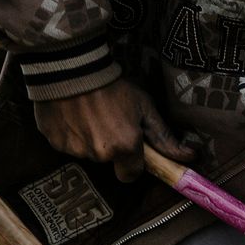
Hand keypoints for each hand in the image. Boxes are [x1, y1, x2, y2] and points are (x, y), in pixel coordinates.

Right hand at [33, 78, 193, 181]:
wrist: (71, 68)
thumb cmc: (112, 85)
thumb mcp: (144, 106)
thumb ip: (164, 137)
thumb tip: (190, 156)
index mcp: (124, 147)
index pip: (130, 175)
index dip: (131, 163)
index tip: (128, 147)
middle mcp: (100, 154)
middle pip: (107, 160)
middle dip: (109, 146)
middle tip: (106, 119)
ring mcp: (74, 150)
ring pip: (86, 152)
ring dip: (88, 138)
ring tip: (87, 113)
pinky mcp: (54, 142)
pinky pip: (65, 144)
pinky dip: (69, 132)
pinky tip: (70, 113)